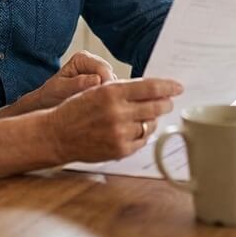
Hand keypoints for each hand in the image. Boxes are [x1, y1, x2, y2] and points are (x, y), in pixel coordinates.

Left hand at [18, 51, 116, 112]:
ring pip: (115, 86)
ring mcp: (100, 76)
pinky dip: (109, 102)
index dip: (106, 84)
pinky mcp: (104, 87)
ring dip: (109, 98)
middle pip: (112, 76)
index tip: (104, 100)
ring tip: (98, 111)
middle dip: (109, 92)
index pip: (103, 68)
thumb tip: (97, 80)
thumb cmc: (50, 96)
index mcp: (82, 58)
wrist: (47, 105)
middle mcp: (94, 63)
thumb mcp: (59, 89)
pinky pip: (113, 94)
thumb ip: (77, 84)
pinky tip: (101, 111)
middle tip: (103, 109)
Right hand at [44, 78, 182, 163]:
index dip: (168, 87)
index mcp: (112, 92)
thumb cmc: (76, 110)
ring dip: (152, 120)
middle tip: (168, 103)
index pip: (151, 87)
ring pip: (150, 125)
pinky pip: (142, 141)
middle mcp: (118, 112)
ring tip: (146, 117)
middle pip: (156, 107)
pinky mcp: (120, 150)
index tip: (178, 87)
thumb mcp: (97, 91)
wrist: (57, 135)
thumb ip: (123, 89)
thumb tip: (151, 90)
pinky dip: (142, 135)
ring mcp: (119, 133)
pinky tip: (135, 130)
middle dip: (165, 104)